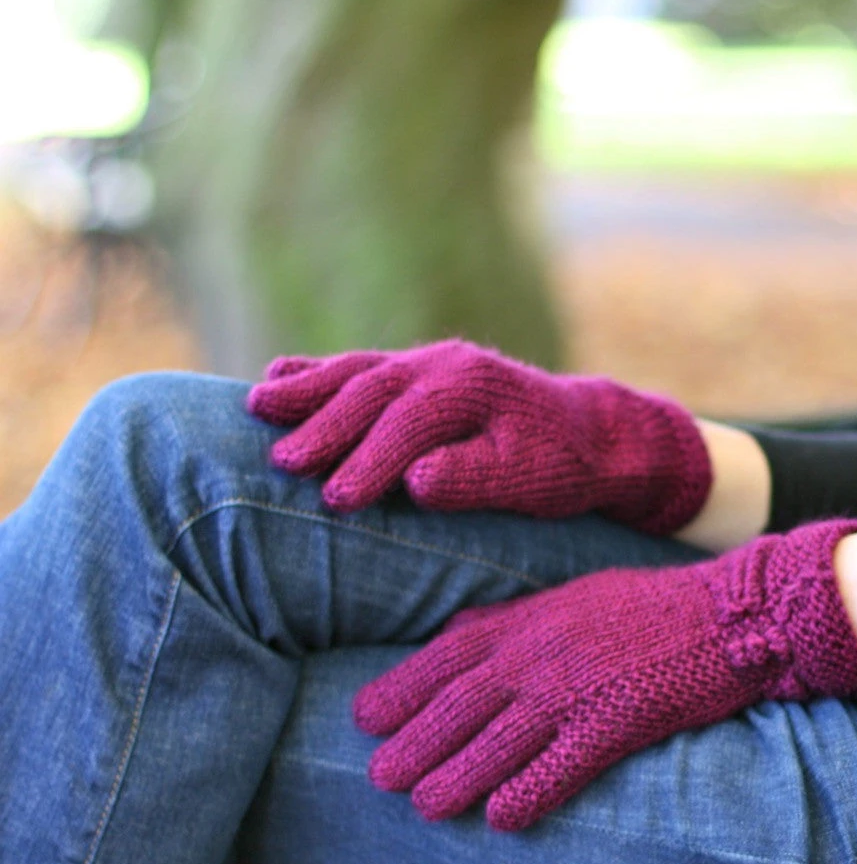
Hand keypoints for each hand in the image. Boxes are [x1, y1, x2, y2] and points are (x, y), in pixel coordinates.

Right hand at [246, 340, 711, 534]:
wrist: (592, 433)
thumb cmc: (560, 466)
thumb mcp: (528, 481)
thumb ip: (473, 480)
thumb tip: (415, 481)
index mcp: (471, 389)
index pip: (408, 425)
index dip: (369, 463)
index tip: (336, 502)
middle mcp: (445, 364)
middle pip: (372, 391)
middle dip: (324, 427)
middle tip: (283, 463)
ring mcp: (430, 361)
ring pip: (358, 370)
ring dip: (307, 390)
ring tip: (258, 408)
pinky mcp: (420, 370)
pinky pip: (362, 365)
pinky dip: (318, 371)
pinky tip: (277, 376)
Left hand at [353, 519, 856, 829]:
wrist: (728, 614)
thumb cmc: (647, 607)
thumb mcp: (569, 596)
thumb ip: (510, 619)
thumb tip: (453, 635)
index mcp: (527, 622)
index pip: (447, 657)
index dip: (401, 689)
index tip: (364, 717)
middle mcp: (540, 657)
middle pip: (461, 705)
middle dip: (415, 743)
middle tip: (378, 778)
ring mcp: (576, 690)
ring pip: (499, 741)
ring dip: (456, 777)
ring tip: (424, 807)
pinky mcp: (617, 723)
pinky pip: (562, 766)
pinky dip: (528, 794)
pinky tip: (501, 820)